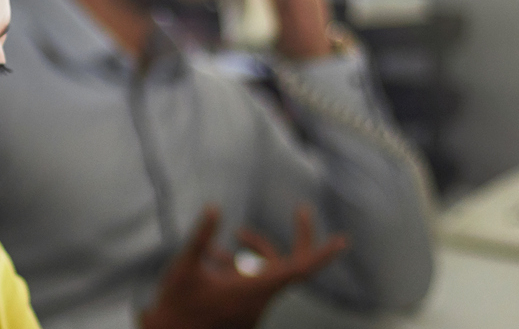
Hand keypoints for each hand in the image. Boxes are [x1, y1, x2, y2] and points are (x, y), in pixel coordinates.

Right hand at [140, 205, 349, 328]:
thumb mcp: (184, 266)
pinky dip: (239, 266)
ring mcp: (253, 308)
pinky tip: (214, 257)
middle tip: (303, 210)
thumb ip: (201, 236)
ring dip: (252, 252)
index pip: (299, 270)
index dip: (321, 254)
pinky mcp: (245, 312)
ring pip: (266, 271)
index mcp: (253, 290)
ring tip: (227, 241)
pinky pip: (253, 282)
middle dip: (298, 238)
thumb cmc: (176, 303)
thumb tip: (215, 207)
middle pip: (291, 265)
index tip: (342, 240)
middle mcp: (260, 300)